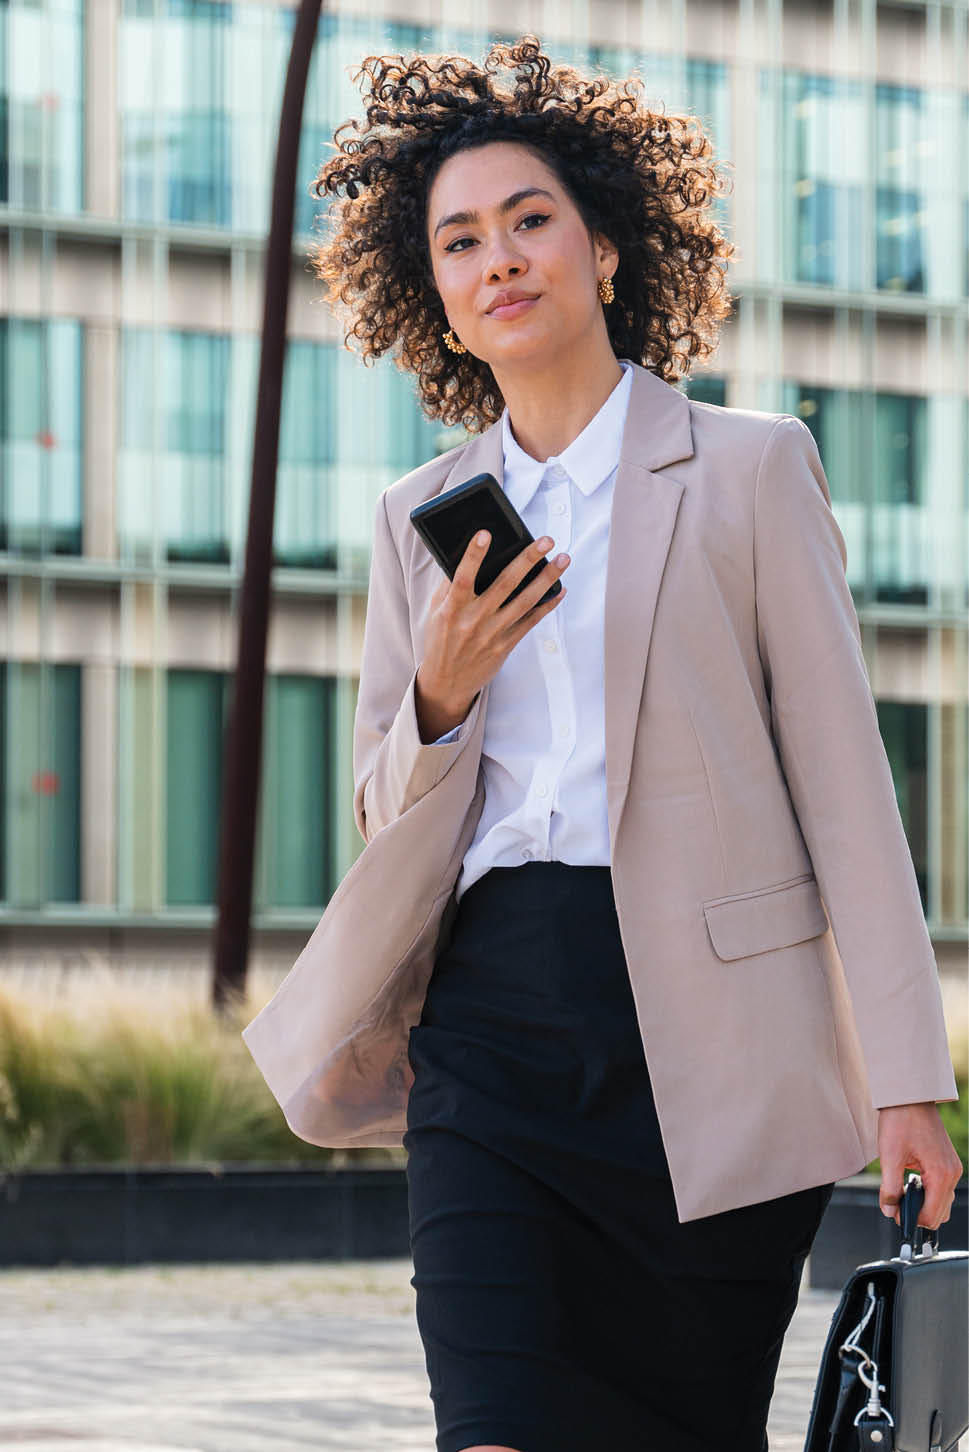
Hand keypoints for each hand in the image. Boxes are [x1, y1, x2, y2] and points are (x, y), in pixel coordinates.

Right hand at [416, 529, 571, 730]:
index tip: (485, 533)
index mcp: (452, 610)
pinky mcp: (506, 645)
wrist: (447, 682)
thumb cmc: (440, 641)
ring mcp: (493, 633)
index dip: (473, 556)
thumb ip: (449, 589)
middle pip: (505, 584)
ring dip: (547, 578)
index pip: (462, 578)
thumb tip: (464, 560)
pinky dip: (547, 605)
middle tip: (546, 540)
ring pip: (525, 601)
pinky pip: (531, 621)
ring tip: (563, 559)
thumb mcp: (435, 613)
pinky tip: (560, 590)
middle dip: (528, 559)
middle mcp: (475, 620)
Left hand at [876, 1101, 963, 1229]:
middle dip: (918, 1213)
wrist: (910, 1096)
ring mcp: (951, 1167)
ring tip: (901, 1191)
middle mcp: (952, 1173)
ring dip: (923, 1203)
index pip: (932, 1215)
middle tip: (896, 1203)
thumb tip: (889, 1211)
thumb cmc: (901, 1120)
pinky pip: (940, 1188)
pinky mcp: (947, 1162)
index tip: (894, 1214)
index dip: (911, 1219)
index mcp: (941, 1174)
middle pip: (940, 1213)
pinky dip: (927, 1192)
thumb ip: (890, 1188)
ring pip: (941, 1202)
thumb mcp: (890, 1156)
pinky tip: (909, 1181)